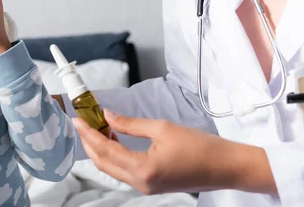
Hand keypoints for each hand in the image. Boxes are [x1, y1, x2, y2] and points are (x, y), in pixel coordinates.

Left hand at [74, 110, 276, 194]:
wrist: (225, 167)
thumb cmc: (199, 146)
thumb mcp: (162, 128)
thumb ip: (130, 124)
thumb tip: (107, 116)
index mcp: (142, 169)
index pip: (105, 150)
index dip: (88, 133)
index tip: (77, 119)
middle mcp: (140, 183)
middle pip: (103, 163)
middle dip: (89, 142)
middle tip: (82, 122)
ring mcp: (145, 187)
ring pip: (111, 168)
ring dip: (100, 149)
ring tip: (95, 127)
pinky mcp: (150, 185)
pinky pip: (123, 171)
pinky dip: (113, 155)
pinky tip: (112, 139)